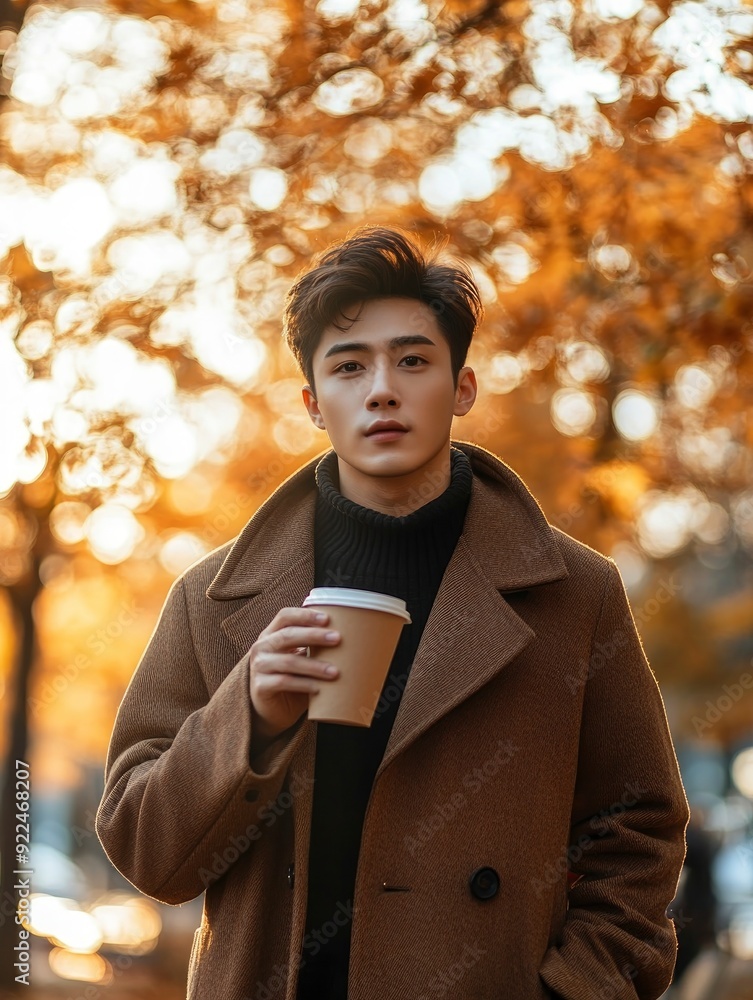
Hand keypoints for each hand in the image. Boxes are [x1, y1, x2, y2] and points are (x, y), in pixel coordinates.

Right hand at [248, 607, 339, 743]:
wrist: (272, 710)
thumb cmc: (292, 678)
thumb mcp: (300, 658)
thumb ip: (313, 647)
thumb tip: (353, 639)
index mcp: (271, 634)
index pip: (285, 616)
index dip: (305, 615)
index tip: (327, 619)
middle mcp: (262, 647)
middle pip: (288, 635)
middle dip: (314, 636)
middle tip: (337, 639)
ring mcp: (259, 667)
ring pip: (289, 662)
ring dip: (315, 666)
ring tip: (335, 671)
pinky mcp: (260, 687)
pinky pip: (284, 682)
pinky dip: (304, 684)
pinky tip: (319, 689)